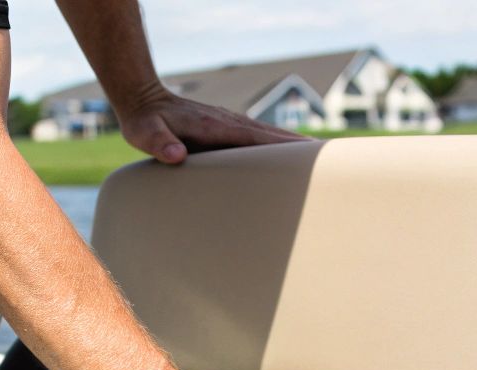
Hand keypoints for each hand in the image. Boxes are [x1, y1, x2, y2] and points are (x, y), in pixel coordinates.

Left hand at [116, 85, 306, 164]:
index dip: (286, 149)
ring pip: (270, 139)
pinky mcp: (228, 131)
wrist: (143, 99)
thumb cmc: (144, 121)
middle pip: (274, 138)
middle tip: (333, 161)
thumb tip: (176, 156)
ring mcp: (231, 126)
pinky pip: (259, 142)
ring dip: (295, 149)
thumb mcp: (145, 134)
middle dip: (302, 150)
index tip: (311, 156)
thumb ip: (160, 144)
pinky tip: (290, 162)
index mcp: (217, 127)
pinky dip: (279, 150)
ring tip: (322, 163)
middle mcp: (230, 123)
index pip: (259, 140)